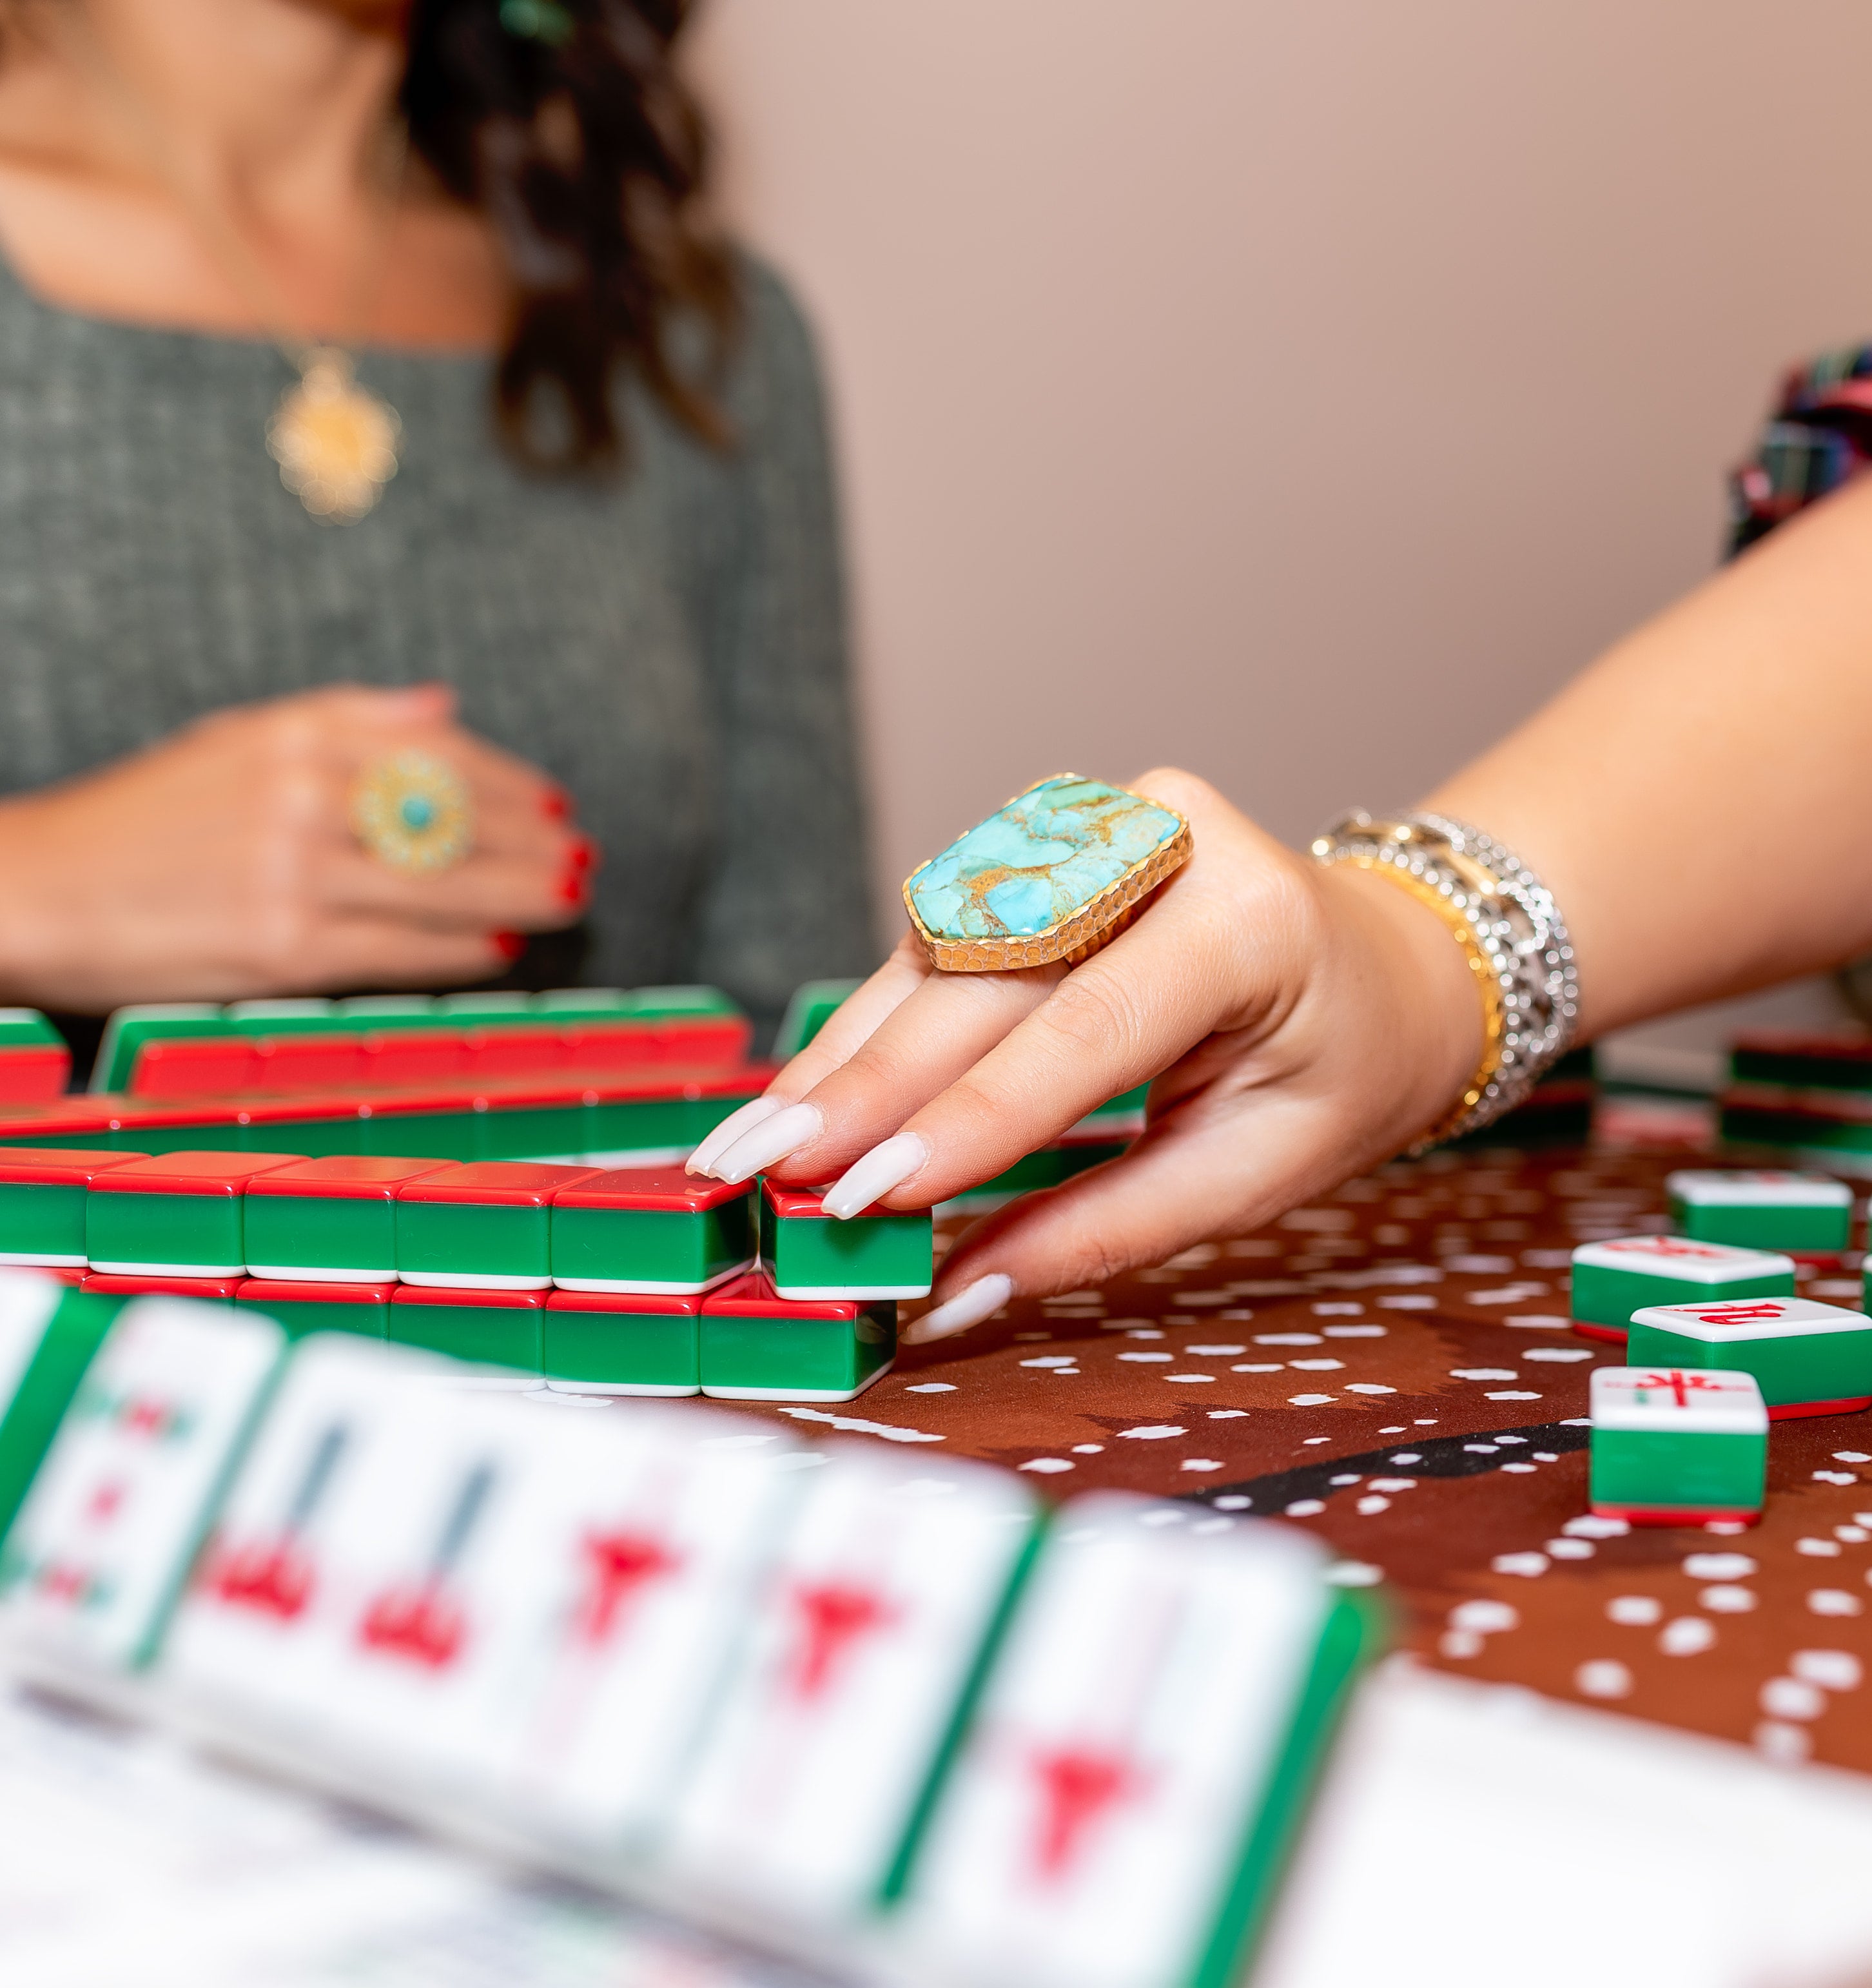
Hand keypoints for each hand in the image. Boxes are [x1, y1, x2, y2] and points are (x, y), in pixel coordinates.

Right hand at [0, 682, 594, 1009]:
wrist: (37, 888)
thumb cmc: (141, 820)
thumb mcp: (234, 741)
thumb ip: (346, 720)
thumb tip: (442, 705)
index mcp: (293, 735)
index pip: (435, 751)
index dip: (507, 780)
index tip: (552, 799)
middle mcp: (302, 794)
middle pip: (454, 818)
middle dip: (532, 840)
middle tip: (582, 854)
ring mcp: (297, 872)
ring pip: (443, 883)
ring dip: (521, 892)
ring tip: (567, 895)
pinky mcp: (286, 945)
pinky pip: (403, 948)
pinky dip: (462, 948)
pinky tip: (502, 945)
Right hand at [690, 770, 1483, 1335]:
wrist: (1392, 965)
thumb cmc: (1342, 1072)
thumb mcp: (1259, 1171)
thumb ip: (1106, 1229)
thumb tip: (957, 1296)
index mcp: (1245, 918)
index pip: (1083, 1027)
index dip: (965, 1117)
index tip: (859, 1195)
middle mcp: (1161, 837)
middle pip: (986, 976)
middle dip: (865, 1083)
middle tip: (761, 1171)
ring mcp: (1099, 820)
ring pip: (941, 947)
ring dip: (847, 1052)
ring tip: (760, 1142)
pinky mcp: (1050, 838)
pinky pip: (944, 938)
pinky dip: (875, 1022)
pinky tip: (811, 1087)